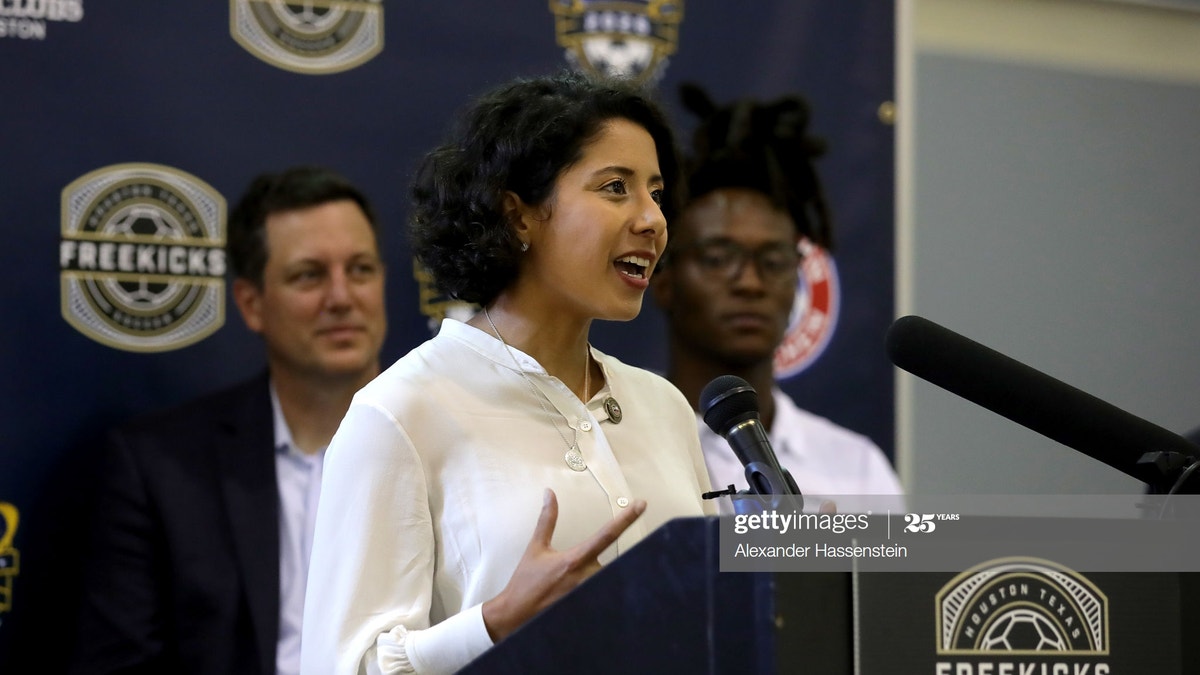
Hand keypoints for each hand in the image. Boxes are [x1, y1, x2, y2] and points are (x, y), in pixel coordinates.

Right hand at [481, 488, 645, 641]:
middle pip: (617, 563)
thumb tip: (549, 494)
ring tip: (585, 586)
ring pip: (611, 581)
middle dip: (614, 561)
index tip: (640, 505)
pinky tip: (588, 597)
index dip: (626, 518)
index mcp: (575, 559)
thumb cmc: (525, 582)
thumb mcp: (536, 547)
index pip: (607, 535)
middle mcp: (586, 577)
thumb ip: (547, 519)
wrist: (514, 614)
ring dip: (605, 578)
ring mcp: (588, 595)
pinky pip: (605, 600)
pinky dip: (602, 594)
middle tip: (600, 567)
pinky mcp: (587, 610)